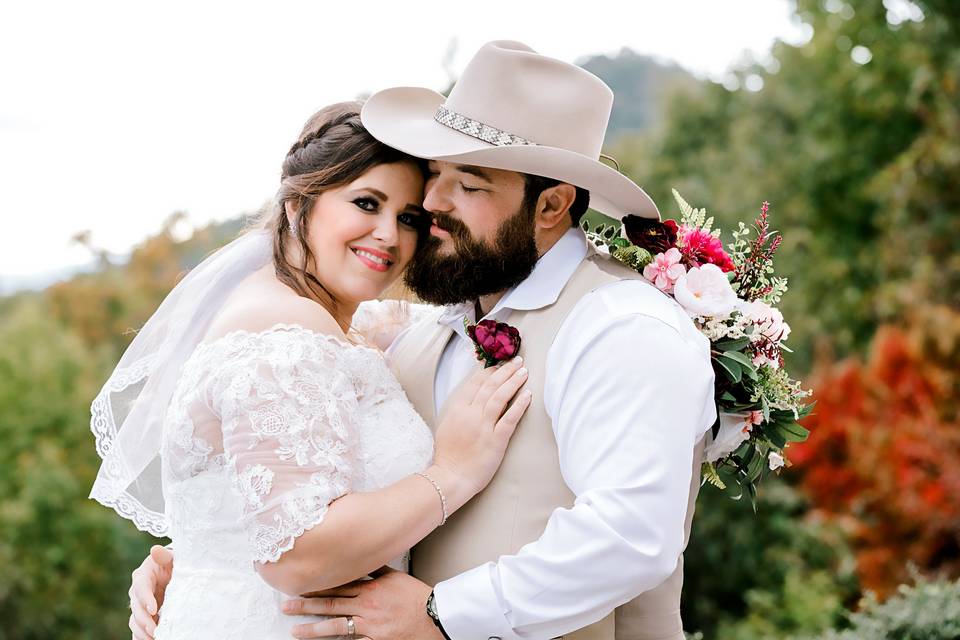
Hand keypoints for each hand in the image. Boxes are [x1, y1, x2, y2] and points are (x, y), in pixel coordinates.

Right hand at [128, 545, 173, 639]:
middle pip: (136, 607)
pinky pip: (138, 629)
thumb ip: (164, 555)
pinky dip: (141, 636)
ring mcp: (139, 605)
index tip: (154, 609)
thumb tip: (155, 549)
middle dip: (145, 620)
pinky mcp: (143, 616)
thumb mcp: (172, 557)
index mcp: (143, 575)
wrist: (176, 572)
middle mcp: (137, 592)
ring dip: (142, 631)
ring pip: (135, 620)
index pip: (140, 587)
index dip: (145, 599)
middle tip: (155, 630)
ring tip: (155, 638)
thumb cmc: (175, 563)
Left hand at [282, 568, 442, 639]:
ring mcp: (369, 625)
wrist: (435, 615)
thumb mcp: (396, 576)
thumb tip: (360, 558)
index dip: (315, 586)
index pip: (336, 586)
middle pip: (330, 604)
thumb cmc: (417, 596)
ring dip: (313, 628)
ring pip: (335, 626)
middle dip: (305, 606)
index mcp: (369, 587)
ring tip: (295, 630)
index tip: (298, 586)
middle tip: (286, 607)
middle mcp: (366, 605)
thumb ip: (376, 568)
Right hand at [433, 357, 530, 494]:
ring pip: (500, 397)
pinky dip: (520, 404)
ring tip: (524, 372)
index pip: (475, 384)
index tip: (499, 365)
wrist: (450, 477)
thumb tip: (471, 399)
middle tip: (517, 361)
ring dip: (513, 382)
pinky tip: (528, 394)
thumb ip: (458, 411)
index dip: (489, 372)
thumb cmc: (448, 455)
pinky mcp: (496, 440)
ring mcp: (483, 426)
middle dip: (505, 371)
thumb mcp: (447, 426)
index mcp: (457, 409)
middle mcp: (470, 414)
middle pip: (490, 386)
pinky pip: (510, 418)